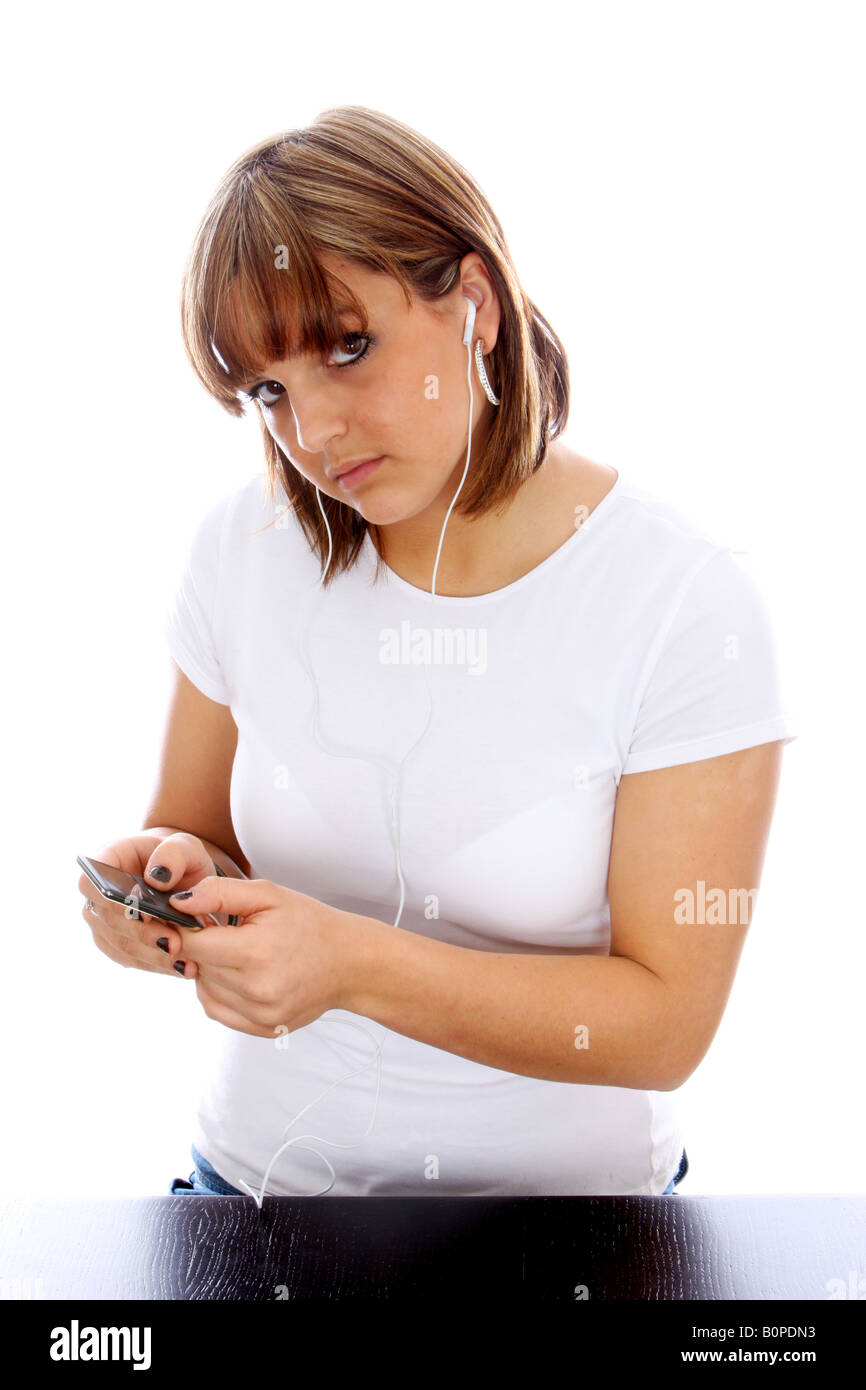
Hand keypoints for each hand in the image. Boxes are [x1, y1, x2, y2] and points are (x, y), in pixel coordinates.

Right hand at [78, 831, 220, 975]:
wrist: (183, 879)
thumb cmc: (179, 858)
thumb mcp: (185, 846)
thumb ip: (173, 855)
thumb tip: (157, 879)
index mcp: (106, 861)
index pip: (91, 882)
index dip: (113, 901)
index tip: (145, 912)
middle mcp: (97, 895)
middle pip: (107, 920)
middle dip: (142, 934)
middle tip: (174, 944)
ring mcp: (104, 923)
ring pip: (121, 945)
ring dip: (152, 956)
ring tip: (184, 961)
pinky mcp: (118, 945)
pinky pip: (133, 960)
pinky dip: (158, 965)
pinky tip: (184, 967)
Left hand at [166, 876, 357, 1037]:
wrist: (349, 962)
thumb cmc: (310, 924)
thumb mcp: (268, 894)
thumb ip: (219, 893)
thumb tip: (178, 902)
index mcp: (256, 952)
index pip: (191, 945)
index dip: (184, 929)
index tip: (191, 919)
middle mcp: (256, 990)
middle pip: (197, 966)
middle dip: (203, 946)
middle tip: (227, 932)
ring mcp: (260, 1015)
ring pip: (204, 989)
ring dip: (210, 969)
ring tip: (239, 953)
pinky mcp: (263, 1029)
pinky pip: (217, 1010)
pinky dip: (218, 991)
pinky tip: (239, 974)